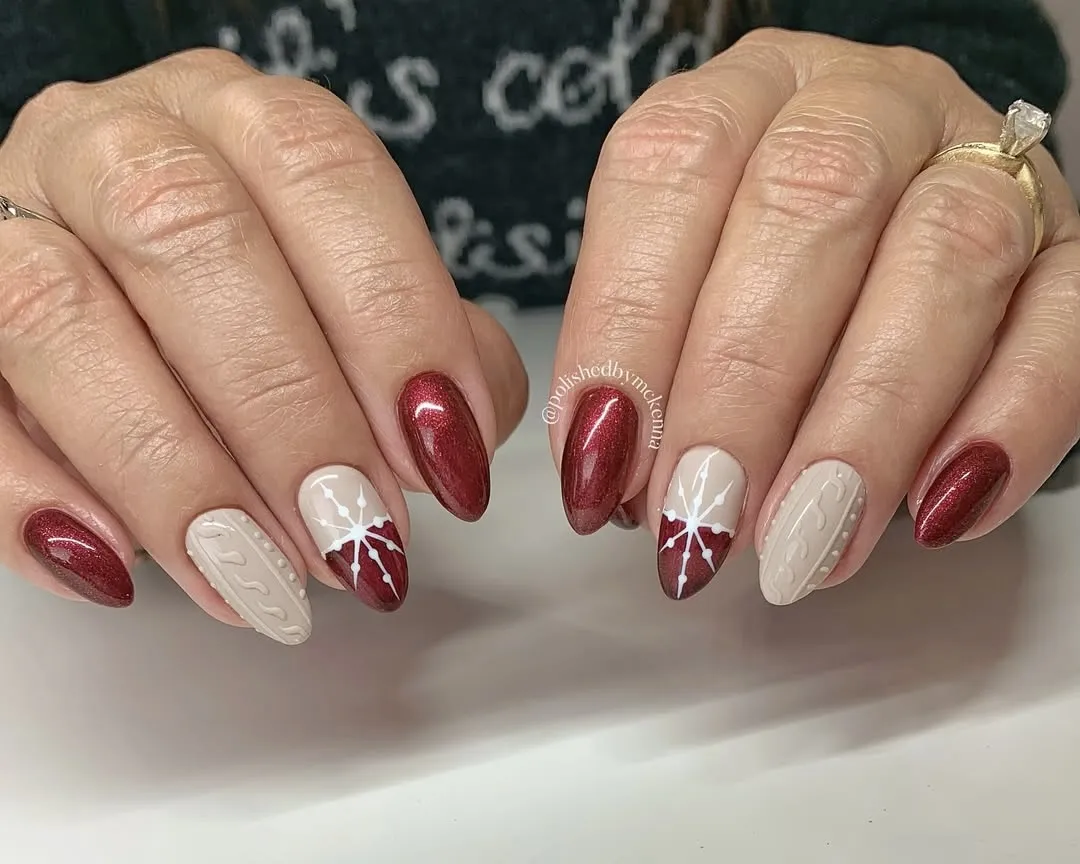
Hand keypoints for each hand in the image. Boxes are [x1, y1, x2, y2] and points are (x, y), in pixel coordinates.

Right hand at [0, 49, 525, 640]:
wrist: (129, 311)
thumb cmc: (273, 316)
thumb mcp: (370, 317)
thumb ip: (438, 358)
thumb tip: (449, 442)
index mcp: (245, 124)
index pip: (321, 170)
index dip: (393, 317)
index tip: (443, 455)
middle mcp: (118, 142)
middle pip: (188, 232)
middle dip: (286, 406)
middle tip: (350, 529)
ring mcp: (10, 218)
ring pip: (57, 312)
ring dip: (171, 467)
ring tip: (255, 574)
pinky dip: (32, 496)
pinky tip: (118, 566)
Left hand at [551, 29, 1078, 603]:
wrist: (892, 229)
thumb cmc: (753, 268)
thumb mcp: (674, 282)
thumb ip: (641, 353)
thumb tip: (610, 471)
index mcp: (740, 97)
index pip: (673, 169)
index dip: (628, 323)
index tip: (602, 464)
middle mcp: (864, 104)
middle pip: (812, 203)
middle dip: (745, 386)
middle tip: (702, 517)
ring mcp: (981, 162)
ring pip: (947, 259)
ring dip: (865, 425)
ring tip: (802, 545)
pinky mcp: (1070, 247)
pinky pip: (1067, 322)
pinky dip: (1004, 426)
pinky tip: (933, 515)